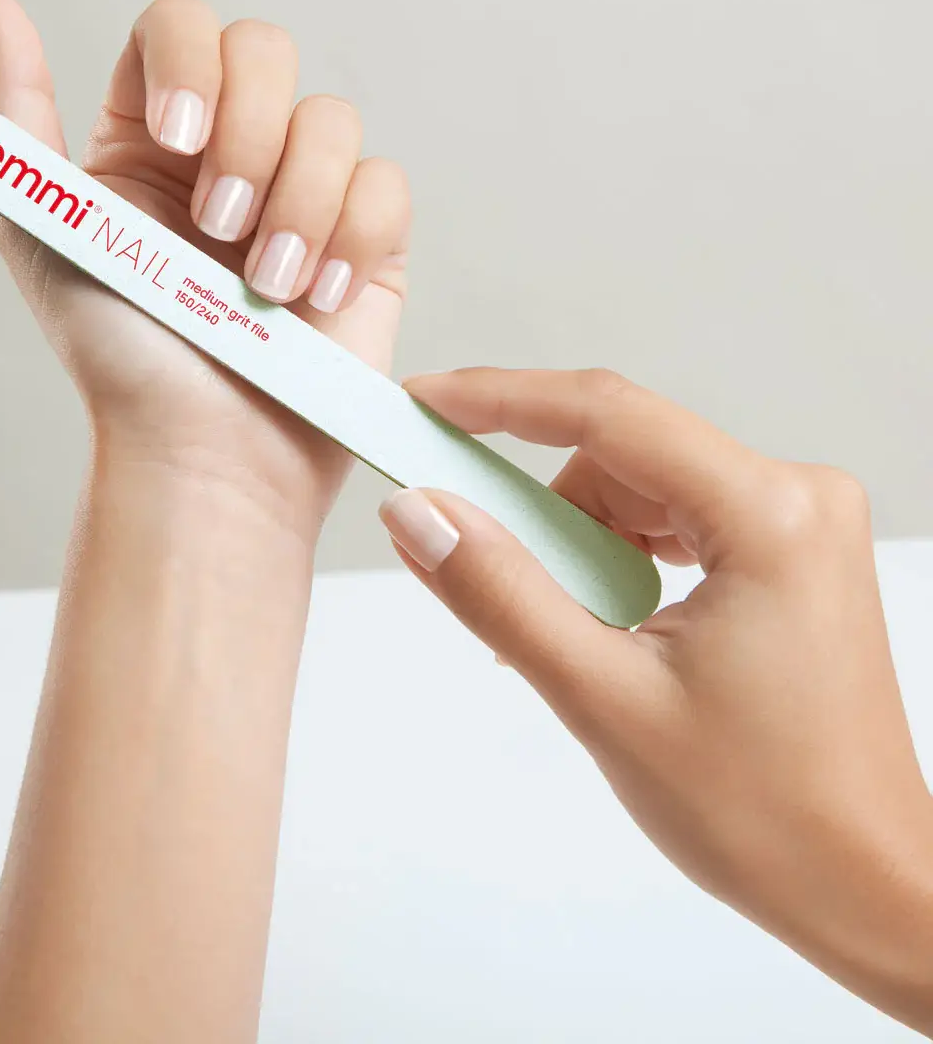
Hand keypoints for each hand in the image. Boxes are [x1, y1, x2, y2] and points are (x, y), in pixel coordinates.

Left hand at [0, 0, 409, 528]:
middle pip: (266, 50)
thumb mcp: (44, 232)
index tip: (179, 140)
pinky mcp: (365, 244)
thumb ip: (15, 118)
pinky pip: (384, 187)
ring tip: (266, 290)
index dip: (190, 62)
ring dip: (297, 205)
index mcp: (153, 141)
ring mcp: (303, 197)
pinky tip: (317, 300)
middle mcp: (231, 155)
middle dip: (248, 138)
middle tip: (218, 229)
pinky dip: (352, 237)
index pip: (181, 29)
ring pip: (331, 119)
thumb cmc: (123, 362)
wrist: (206, 456)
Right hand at [381, 367, 932, 1031]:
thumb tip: (420, 513)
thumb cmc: (765, 814)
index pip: (607, 414)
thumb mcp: (604, 698)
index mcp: (769, 515)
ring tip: (558, 631)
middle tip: (462, 551)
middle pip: (619, 454)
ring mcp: (794, 525)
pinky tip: (595, 623)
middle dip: (536, 506)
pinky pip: (668, 522)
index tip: (424, 403)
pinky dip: (611, 560)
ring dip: (574, 544)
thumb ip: (500, 594)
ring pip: (637, 489)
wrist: (862, 884)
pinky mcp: (783, 554)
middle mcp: (794, 497)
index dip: (498, 399)